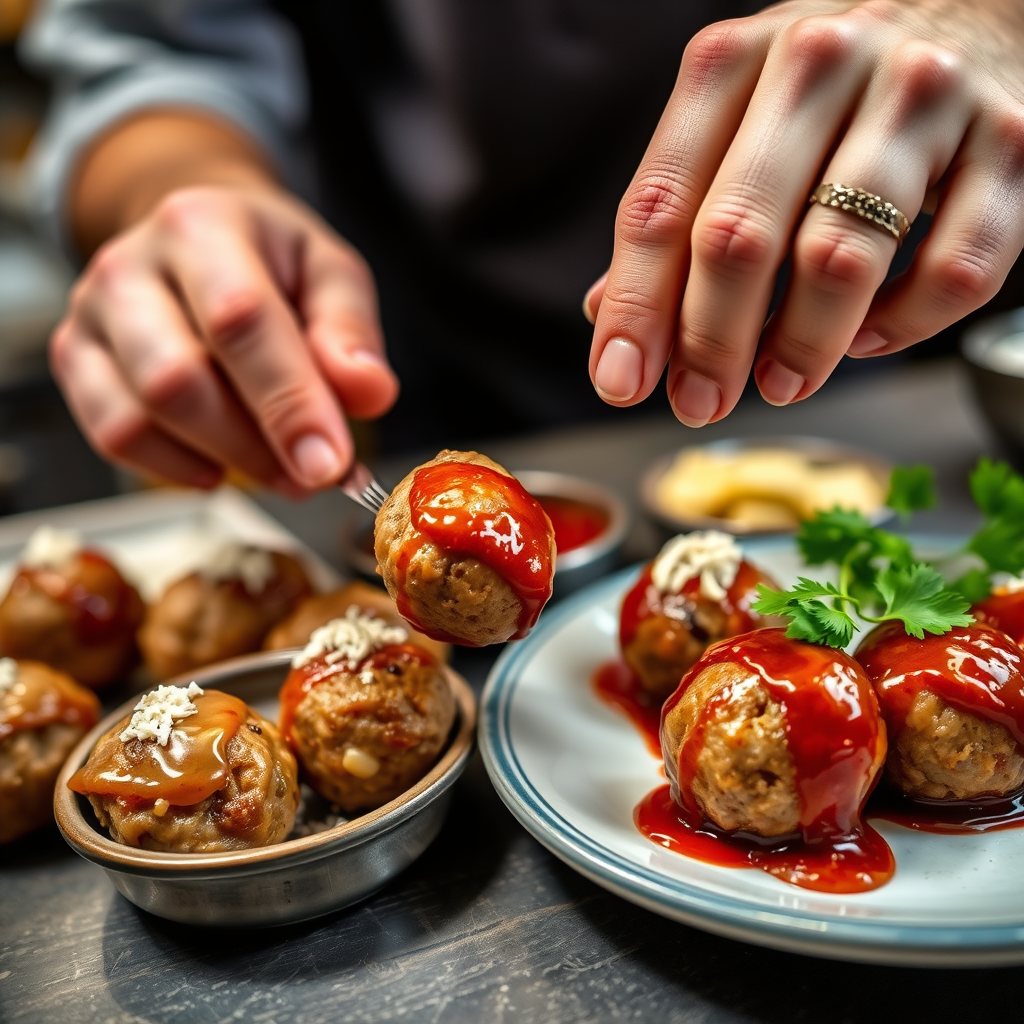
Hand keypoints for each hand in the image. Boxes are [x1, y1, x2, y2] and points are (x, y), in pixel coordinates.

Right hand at [51, 182, 396, 492]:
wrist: (199, 238)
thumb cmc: (271, 262)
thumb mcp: (330, 274)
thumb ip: (351, 331)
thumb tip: (368, 392)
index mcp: (202, 225)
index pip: (240, 321)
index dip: (288, 402)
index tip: (329, 463)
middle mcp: (130, 264)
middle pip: (178, 380)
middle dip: (256, 446)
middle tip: (315, 474)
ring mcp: (90, 314)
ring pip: (141, 416)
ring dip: (223, 460)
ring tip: (280, 468)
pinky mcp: (73, 358)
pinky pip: (114, 435)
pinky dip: (176, 468)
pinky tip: (221, 461)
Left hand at [586, 0, 1023, 424]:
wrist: (973, 13)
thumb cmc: (827, 96)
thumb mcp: (734, 127)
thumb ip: (677, 215)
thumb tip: (609, 318)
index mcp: (731, 63)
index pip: (660, 204)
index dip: (635, 307)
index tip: (622, 382)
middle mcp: (820, 64)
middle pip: (739, 236)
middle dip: (710, 343)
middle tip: (698, 402)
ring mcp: (920, 97)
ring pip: (841, 259)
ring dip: (801, 348)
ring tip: (779, 383)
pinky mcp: (1009, 139)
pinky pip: (954, 269)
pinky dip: (905, 327)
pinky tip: (869, 337)